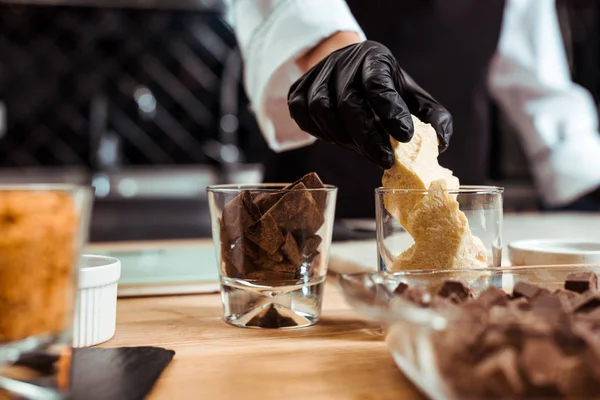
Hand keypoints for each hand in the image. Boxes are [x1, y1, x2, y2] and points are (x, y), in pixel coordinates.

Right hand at [288, 40, 452, 168]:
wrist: (348, 68)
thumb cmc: (385, 87)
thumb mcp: (412, 95)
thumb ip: (432, 117)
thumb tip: (441, 142)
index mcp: (374, 59)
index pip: (379, 85)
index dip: (391, 112)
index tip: (405, 137)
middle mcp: (342, 61)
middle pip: (348, 104)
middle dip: (367, 138)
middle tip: (385, 161)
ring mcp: (317, 74)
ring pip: (322, 111)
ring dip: (342, 138)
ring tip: (361, 149)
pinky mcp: (298, 87)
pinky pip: (302, 116)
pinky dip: (319, 132)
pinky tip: (337, 138)